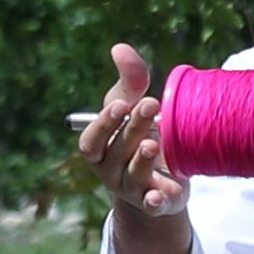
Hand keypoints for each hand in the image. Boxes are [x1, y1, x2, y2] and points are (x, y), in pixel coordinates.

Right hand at [76, 45, 183, 222]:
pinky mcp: (155, 202)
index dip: (104, 123)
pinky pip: (151, 205)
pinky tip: (158, 194)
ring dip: (143, 160)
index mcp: (100, 148)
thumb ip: (129, 79)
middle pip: (118, 152)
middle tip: (151, 105)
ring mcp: (132, 188)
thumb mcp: (133, 106)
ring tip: (154, 144)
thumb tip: (119, 48)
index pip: (92, 141)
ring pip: (133, 176)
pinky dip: (154, 201)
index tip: (122, 104)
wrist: (161, 176)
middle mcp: (110, 171)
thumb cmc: (139, 133)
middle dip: (132, 128)